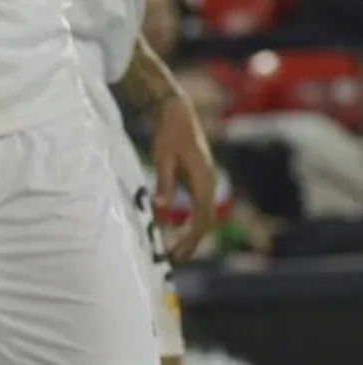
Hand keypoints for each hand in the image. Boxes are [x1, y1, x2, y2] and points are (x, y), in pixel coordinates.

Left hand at [151, 95, 217, 260]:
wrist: (177, 112)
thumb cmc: (169, 133)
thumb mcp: (163, 158)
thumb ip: (163, 183)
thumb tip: (160, 210)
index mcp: (204, 181)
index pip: (202, 219)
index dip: (191, 239)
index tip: (177, 253)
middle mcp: (209, 184)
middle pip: (205, 221)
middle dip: (191, 241)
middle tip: (174, 258)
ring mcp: (206, 181)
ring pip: (203, 215)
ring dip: (192, 233)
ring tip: (175, 250)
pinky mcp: (199, 179)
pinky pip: (198, 207)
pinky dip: (191, 221)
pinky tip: (177, 228)